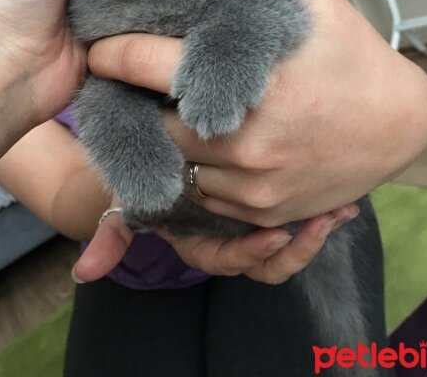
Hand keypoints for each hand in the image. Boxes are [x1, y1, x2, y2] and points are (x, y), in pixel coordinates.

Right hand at [72, 196, 357, 284]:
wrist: (163, 155)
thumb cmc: (149, 174)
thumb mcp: (131, 198)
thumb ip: (114, 232)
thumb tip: (84, 272)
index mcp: (200, 240)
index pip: (225, 259)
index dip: (248, 253)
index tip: (273, 238)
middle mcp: (230, 236)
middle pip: (267, 260)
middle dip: (297, 246)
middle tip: (323, 223)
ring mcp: (251, 220)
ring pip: (288, 245)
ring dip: (315, 233)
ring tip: (338, 213)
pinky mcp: (270, 199)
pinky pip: (298, 217)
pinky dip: (321, 212)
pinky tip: (343, 198)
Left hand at [88, 0, 426, 227]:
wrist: (401, 126)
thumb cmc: (356, 60)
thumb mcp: (311, 7)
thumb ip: (252, 1)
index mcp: (248, 82)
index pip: (148, 65)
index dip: (115, 53)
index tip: (101, 48)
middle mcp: (242, 141)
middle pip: (154, 123)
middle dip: (144, 103)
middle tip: (148, 86)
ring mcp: (250, 185)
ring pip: (178, 164)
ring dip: (172, 141)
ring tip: (184, 115)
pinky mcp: (261, 212)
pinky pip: (206, 194)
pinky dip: (200, 170)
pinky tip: (213, 146)